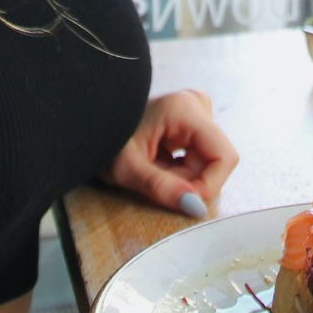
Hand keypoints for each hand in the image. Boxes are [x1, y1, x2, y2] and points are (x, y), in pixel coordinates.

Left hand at [102, 90, 239, 218]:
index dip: (209, 186)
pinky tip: (157, 163)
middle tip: (154, 180)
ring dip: (183, 177)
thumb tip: (196, 208)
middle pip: (214, 161)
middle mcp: (196, 104)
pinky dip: (180, 170)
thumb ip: (161, 188)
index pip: (224, 157)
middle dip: (189, 181)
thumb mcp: (126, 169)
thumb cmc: (102, 140)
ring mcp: (195, 111)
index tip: (182, 200)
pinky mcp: (191, 121)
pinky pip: (199, 156)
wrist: (87, 123)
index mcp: (186, 109)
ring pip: (207, 161)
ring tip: (152, 171)